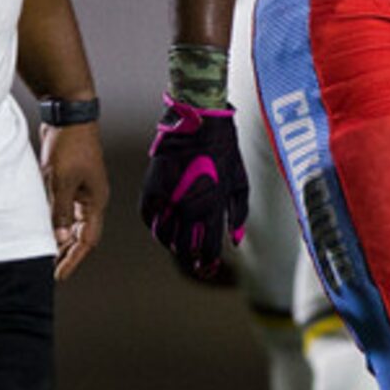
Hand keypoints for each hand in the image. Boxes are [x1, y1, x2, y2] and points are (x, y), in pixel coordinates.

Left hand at [41, 121, 108, 279]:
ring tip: (44, 252)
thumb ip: (60, 211)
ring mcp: (82, 190)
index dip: (73, 260)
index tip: (59, 275)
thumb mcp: (61, 181)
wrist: (69, 114)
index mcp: (95, 202)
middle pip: (81, 235)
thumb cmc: (70, 144)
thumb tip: (60, 237)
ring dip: (60, 238)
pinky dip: (55, 220)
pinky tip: (42, 226)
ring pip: (72, 223)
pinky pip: (64, 209)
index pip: (88, 240)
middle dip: (66, 253)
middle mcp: (92, 199)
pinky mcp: (70, 180)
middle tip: (49, 268)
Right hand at [139, 97, 247, 280]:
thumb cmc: (225, 150)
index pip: (208, 249)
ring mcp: (168, 198)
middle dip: (188, 259)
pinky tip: (162, 226)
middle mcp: (189, 207)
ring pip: (164, 236)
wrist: (200, 122)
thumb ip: (238, 213)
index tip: (207, 267)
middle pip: (184, 248)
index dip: (207, 263)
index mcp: (212, 208)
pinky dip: (155, 225)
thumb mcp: (240, 182)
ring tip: (178, 244)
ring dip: (171, 244)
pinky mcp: (153, 187)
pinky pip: (150, 217)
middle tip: (191, 262)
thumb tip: (235, 239)